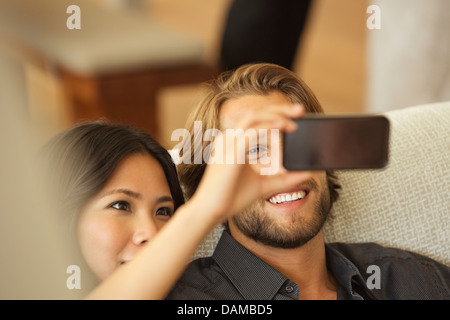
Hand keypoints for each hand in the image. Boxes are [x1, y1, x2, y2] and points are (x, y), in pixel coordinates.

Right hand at [190, 103, 309, 219]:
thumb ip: (285, 178)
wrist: (211, 211)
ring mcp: (229, 144)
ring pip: (254, 118)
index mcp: (234, 143)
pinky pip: (252, 134)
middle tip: (300, 109)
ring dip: (276, 116)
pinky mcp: (231, 152)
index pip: (256, 121)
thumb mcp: (264, 185)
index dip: (275, 114)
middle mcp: (230, 139)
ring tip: (294, 123)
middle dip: (279, 108)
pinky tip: (282, 130)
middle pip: (255, 114)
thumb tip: (307, 173)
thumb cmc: (231, 198)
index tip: (295, 117)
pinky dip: (269, 129)